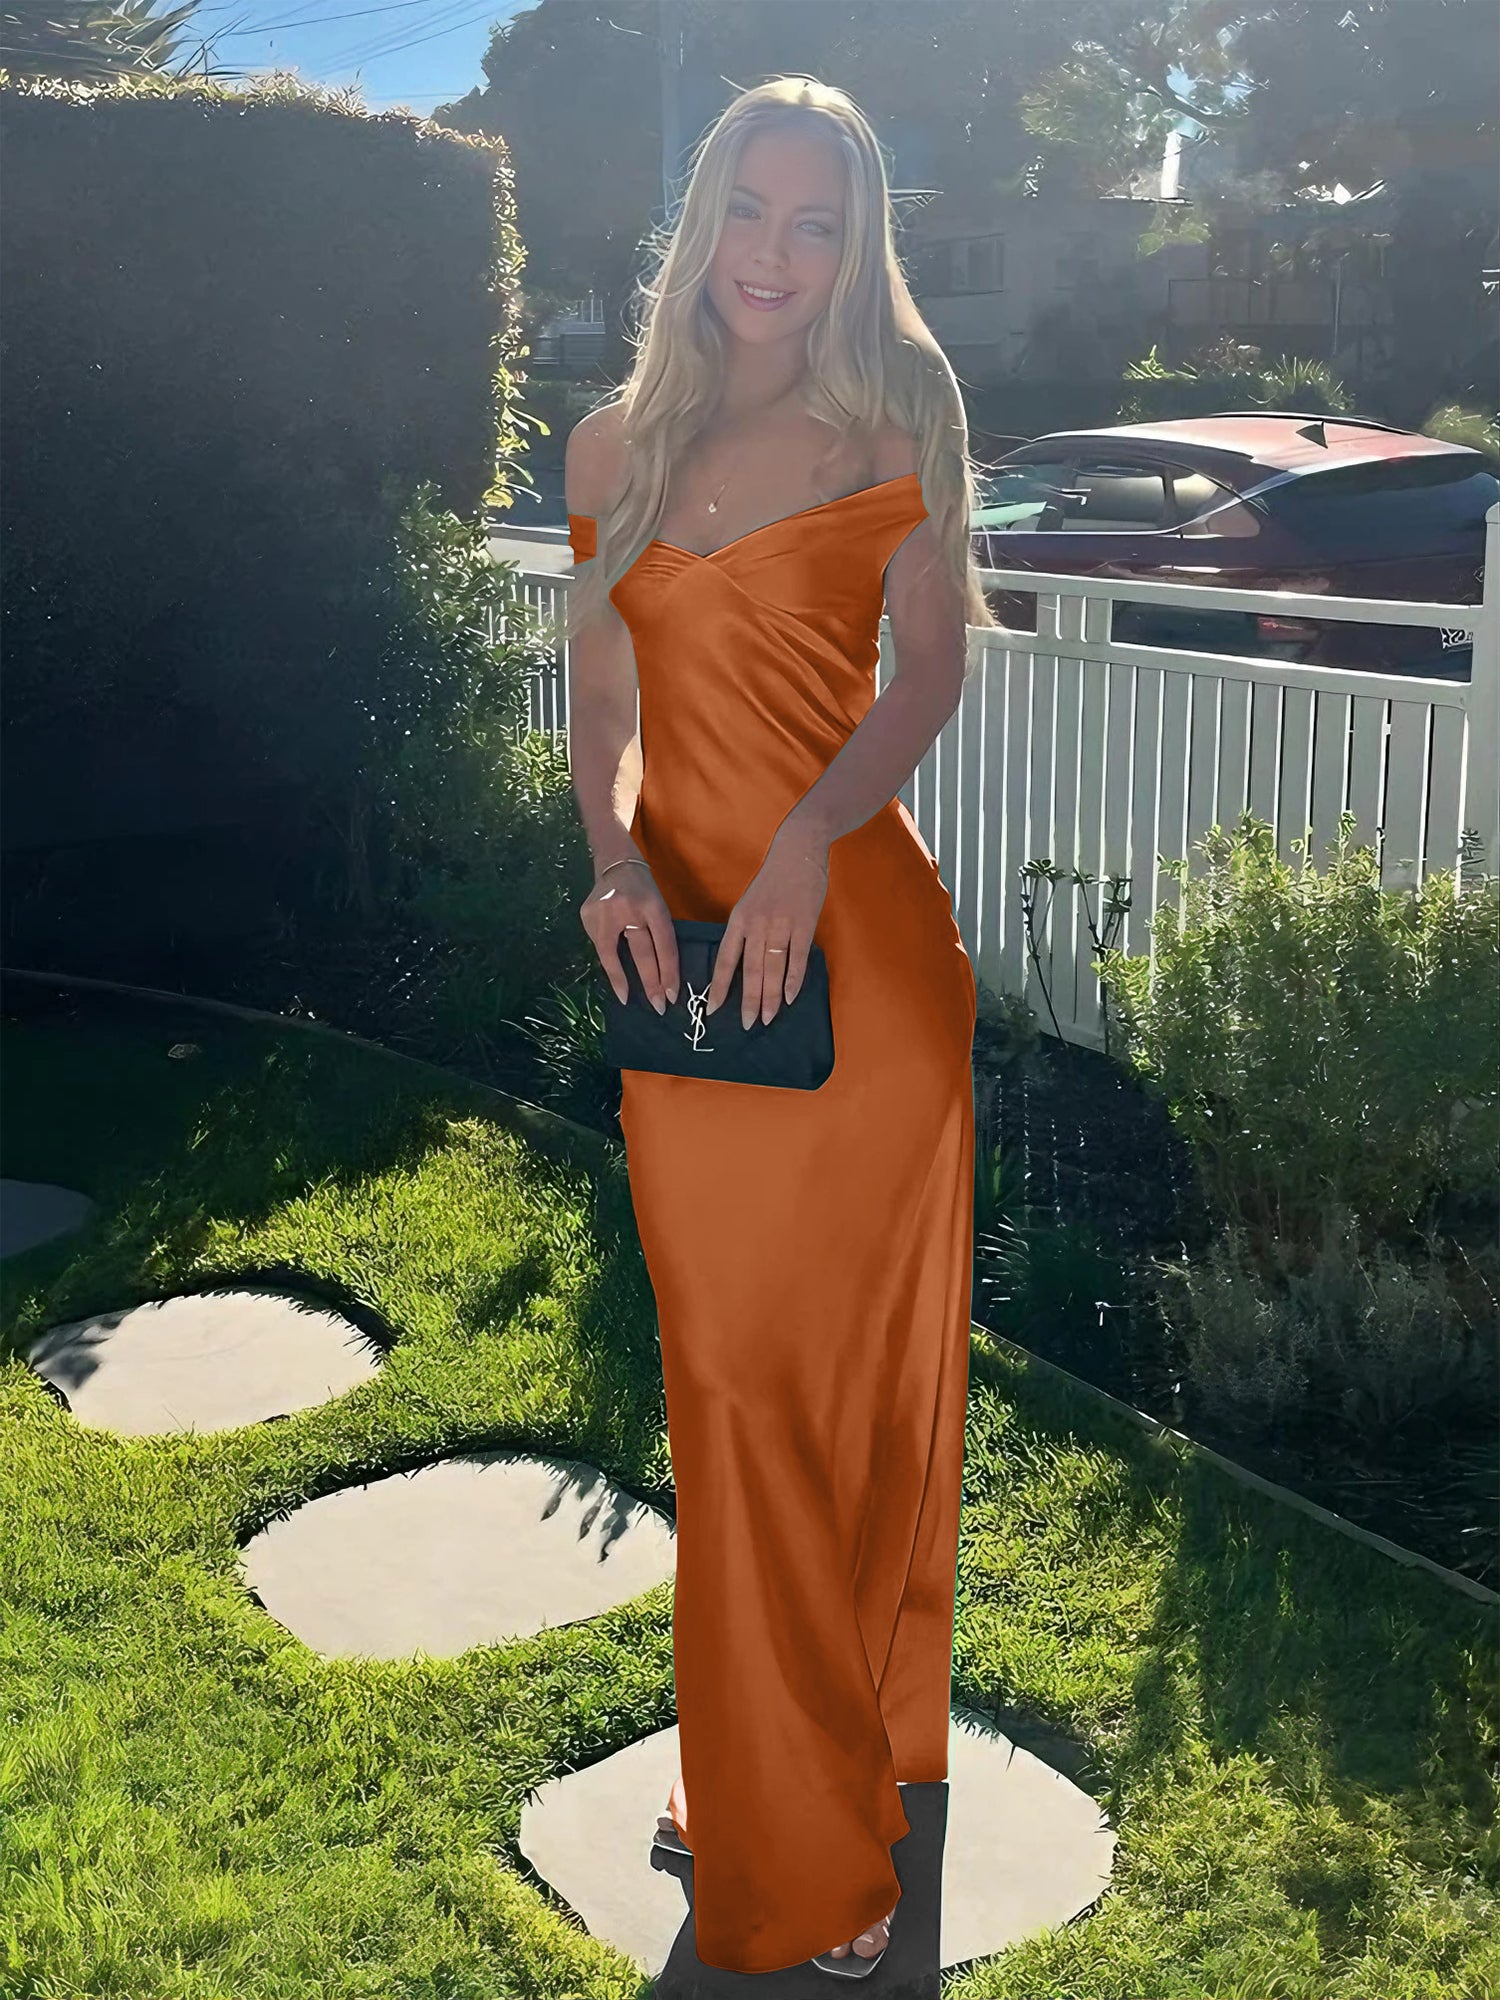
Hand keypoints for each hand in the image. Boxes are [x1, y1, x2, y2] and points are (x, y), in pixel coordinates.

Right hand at [580, 857, 679, 1013]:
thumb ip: (658, 933)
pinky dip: (608, 962)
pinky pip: (600, 946)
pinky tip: (614, 976)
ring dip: (622, 979)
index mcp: (652, 904)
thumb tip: (662, 975)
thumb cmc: (643, 889)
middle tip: (657, 1007)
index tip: (671, 995)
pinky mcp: (587, 915)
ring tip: (628, 998)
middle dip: (650, 982)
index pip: (664, 943)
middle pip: (642, 951)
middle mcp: (628, 907)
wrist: (615, 862)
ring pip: (613, 953)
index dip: (669, 971)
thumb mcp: (657, 905)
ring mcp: (604, 911)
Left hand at [707, 824, 829, 1028]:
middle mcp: (757, 924)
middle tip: (747, 1024)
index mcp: (739, 919)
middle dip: (748, 1000)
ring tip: (766, 1018)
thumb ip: (746, 933)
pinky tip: (789, 998)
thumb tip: (741, 967)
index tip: (712, 1009)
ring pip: (773, 968)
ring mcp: (781, 924)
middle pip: (750, 969)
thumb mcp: (750, 904)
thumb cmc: (773, 880)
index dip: (719, 986)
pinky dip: (793, 980)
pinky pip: (798, 958)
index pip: (725, 959)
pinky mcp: (804, 924)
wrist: (798, 850)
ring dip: (770, 996)